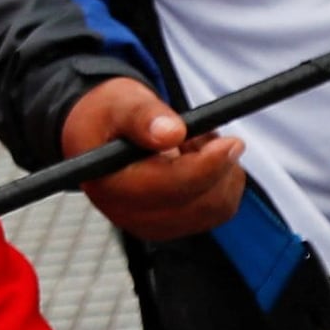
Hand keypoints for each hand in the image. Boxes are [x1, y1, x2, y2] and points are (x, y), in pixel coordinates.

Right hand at [59, 73, 249, 242]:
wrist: (100, 134)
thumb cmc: (109, 116)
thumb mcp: (120, 103)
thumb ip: (143, 116)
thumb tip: (172, 133)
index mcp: (111, 187)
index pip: (171, 188)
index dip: (207, 166)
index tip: (230, 141)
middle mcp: (129, 215)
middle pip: (200, 205)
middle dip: (217, 166)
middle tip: (205, 133)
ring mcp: (152, 225)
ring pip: (216, 208)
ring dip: (221, 172)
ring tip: (196, 143)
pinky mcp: (172, 225)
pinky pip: (217, 210)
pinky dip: (221, 182)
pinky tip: (199, 159)